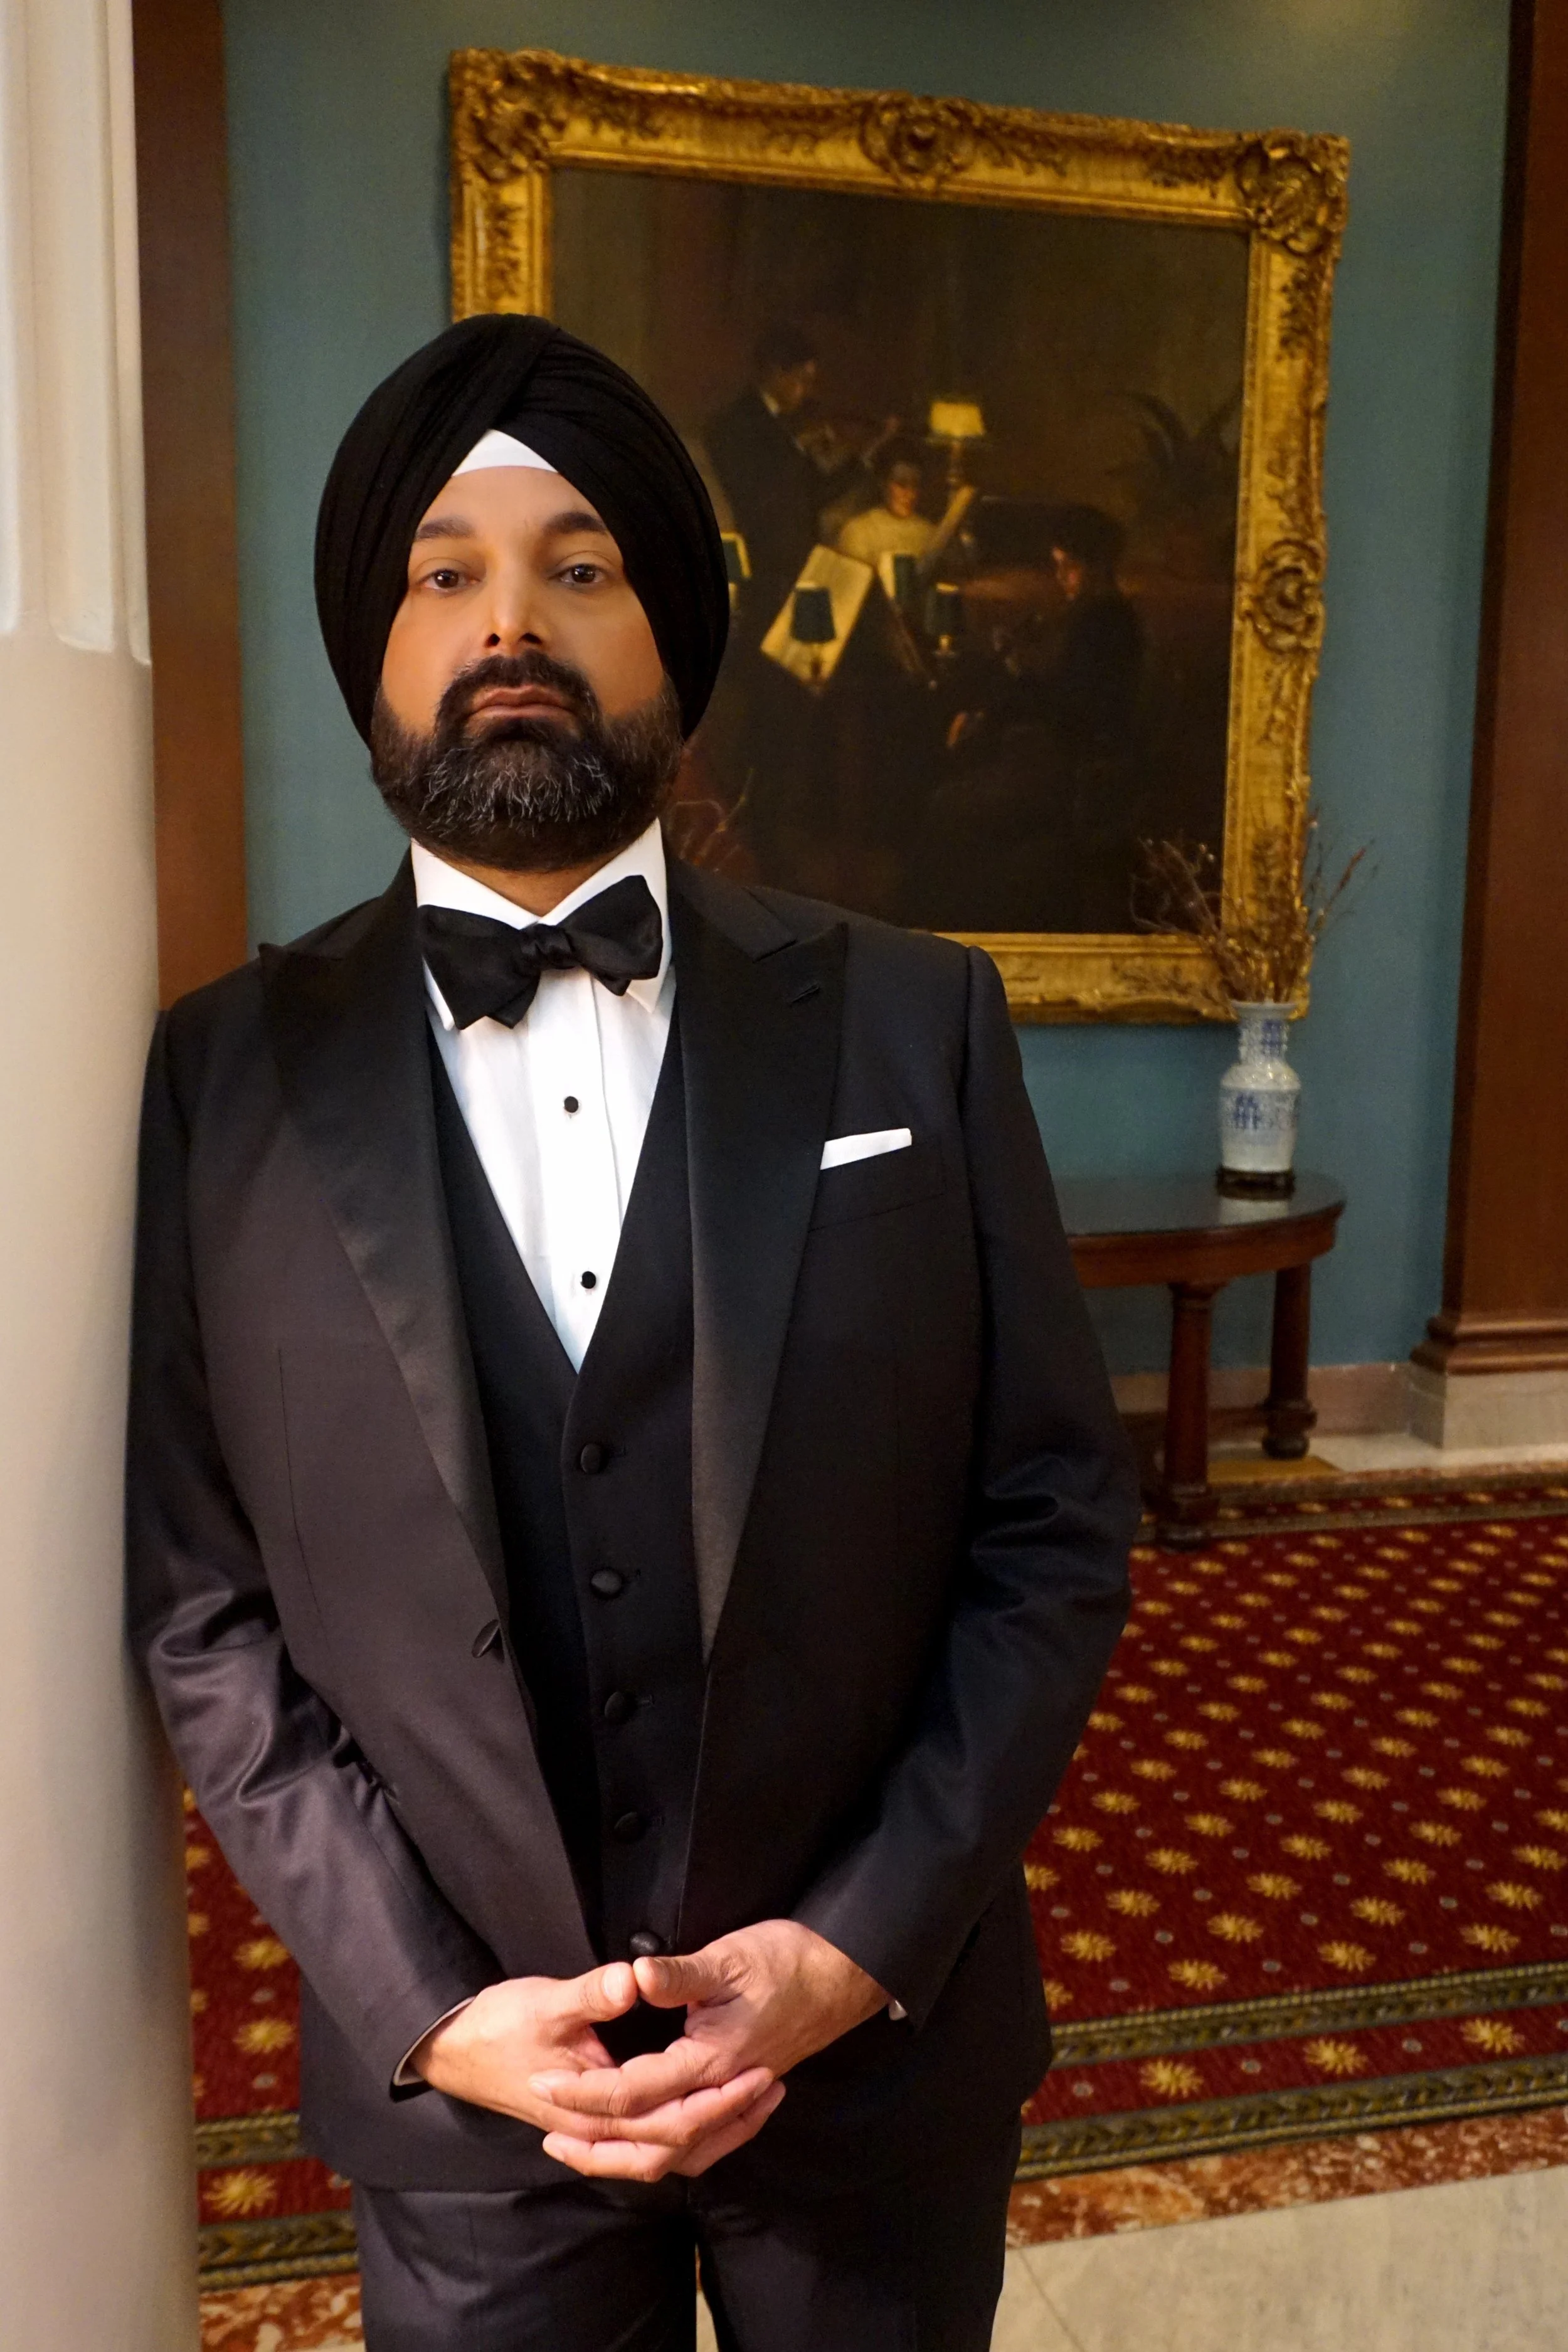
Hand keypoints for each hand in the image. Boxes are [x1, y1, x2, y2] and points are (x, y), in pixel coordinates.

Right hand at [411, 1966, 778, 2177]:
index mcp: (592, 2109)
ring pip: (662, 2155)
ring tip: (753, 2105)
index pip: (669, 2121)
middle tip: (770, 2085)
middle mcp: (596, 2134)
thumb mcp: (547, 2000)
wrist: (452, 2049)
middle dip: (726, 2119)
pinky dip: (681, 2137)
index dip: (718, 2099)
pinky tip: (702, 2118)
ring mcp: (592, 2134)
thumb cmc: (498, 2025)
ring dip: (710, 2135)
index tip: (758, 2070)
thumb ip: (594, 1992)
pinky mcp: (590, 2124)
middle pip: (675, 2146)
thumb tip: (637, 1977)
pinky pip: (646, 2147)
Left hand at [530, 1922, 886, 2176]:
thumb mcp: (729, 1957)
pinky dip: (671, 2151)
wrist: (842, 1975)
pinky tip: (649, 2139)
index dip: (584, 2094)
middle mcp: (721, 2090)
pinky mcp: (744, 2094)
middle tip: (550, 2133)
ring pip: (679, 2152)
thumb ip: (679, 1974)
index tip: (542, 2085)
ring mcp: (735, 2097)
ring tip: (586, 2148)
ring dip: (629, 2156)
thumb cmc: (785, 1960)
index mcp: (709, 2060)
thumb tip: (634, 1976)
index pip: (634, 2094)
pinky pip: (704, 2142)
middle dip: (596, 2142)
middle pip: (652, 2141)